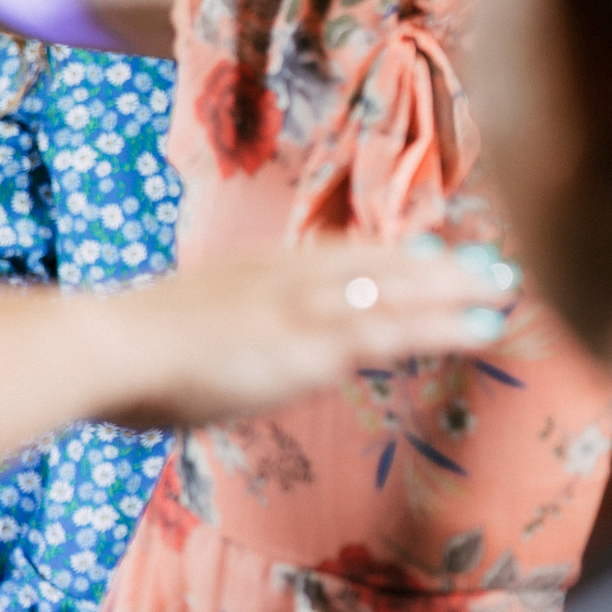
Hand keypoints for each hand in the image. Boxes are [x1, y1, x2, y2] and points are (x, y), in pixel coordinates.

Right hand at [84, 239, 512, 430]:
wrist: (103, 349)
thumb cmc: (123, 355)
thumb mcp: (189, 327)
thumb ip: (231, 334)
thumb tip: (250, 354)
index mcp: (259, 268)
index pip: (343, 256)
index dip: (394, 258)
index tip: (435, 257)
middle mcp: (292, 276)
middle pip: (384, 264)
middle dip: (441, 268)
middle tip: (493, 266)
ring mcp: (308, 306)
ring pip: (403, 290)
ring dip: (460, 290)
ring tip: (508, 290)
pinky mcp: (317, 342)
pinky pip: (398, 329)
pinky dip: (448, 324)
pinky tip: (485, 326)